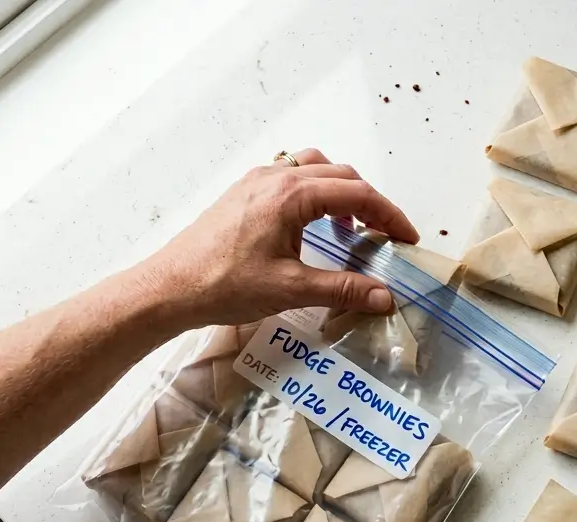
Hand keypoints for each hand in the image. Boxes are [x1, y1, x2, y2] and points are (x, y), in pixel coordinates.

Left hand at [134, 148, 418, 330]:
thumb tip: (385, 297)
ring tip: (351, 226)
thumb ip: (343, 289)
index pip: (357, 194)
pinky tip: (312, 223)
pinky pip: (290, 175)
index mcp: (291, 195)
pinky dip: (315, 191)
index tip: (407, 239)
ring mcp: (256, 181)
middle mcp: (276, 177)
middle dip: (370, 202)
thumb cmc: (224, 285)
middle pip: (340, 175)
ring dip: (341, 191)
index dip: (389, 215)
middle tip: (387, 235)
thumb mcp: (291, 289)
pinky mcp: (243, 193)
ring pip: (314, 168)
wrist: (169, 288)